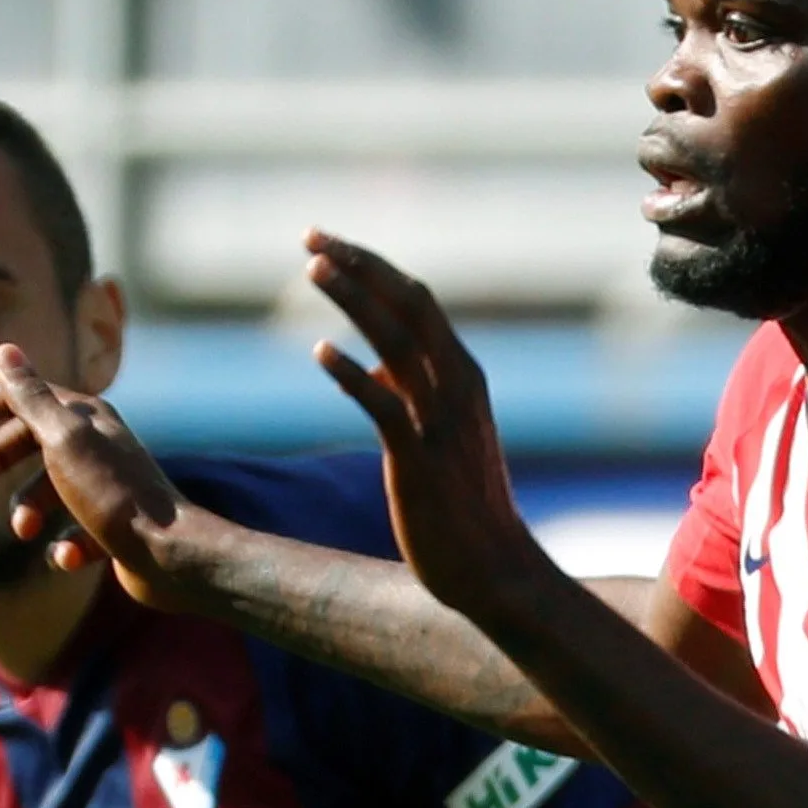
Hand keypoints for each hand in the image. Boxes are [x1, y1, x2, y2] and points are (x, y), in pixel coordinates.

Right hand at [0, 343, 217, 607]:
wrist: (173, 558)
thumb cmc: (113, 495)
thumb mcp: (62, 439)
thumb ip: (31, 397)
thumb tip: (5, 350)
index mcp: (84, 416)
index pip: (16, 398)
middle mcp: (96, 444)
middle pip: (26, 443)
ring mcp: (105, 486)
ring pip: (47, 492)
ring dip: (27, 510)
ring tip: (25, 531)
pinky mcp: (115, 528)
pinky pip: (74, 533)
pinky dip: (64, 546)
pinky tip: (69, 557)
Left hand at [301, 233, 570, 624]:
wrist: (496, 571)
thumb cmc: (464, 507)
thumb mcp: (440, 435)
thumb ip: (411, 393)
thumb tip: (374, 367)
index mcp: (463, 376)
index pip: (417, 301)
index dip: (371, 267)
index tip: (328, 245)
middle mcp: (456, 387)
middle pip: (408, 304)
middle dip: (360, 264)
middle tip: (311, 237)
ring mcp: (440, 421)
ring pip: (397, 341)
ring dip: (355, 299)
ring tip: (312, 269)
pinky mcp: (421, 458)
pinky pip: (385, 405)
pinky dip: (354, 374)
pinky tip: (321, 352)